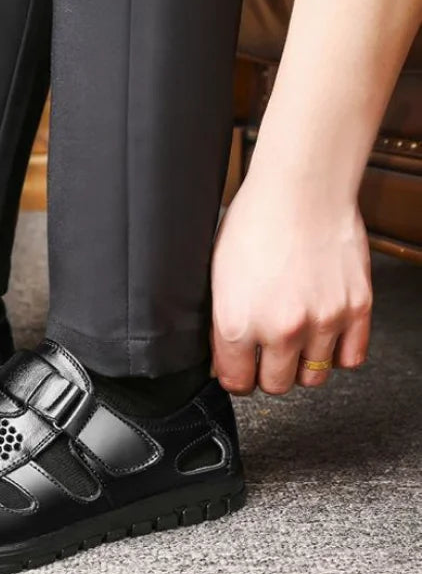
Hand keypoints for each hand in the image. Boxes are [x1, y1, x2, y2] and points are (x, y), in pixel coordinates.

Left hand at [210, 175, 372, 395]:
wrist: (301, 188)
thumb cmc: (254, 223)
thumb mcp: (217, 278)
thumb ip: (221, 324)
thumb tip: (223, 360)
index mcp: (237, 323)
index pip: (237, 382)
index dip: (236, 377)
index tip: (239, 370)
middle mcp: (281, 329)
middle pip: (276, 385)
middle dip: (267, 373)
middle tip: (265, 353)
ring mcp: (323, 321)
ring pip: (314, 378)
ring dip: (302, 365)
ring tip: (294, 341)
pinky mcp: (357, 308)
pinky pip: (350, 357)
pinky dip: (337, 353)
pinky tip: (323, 335)